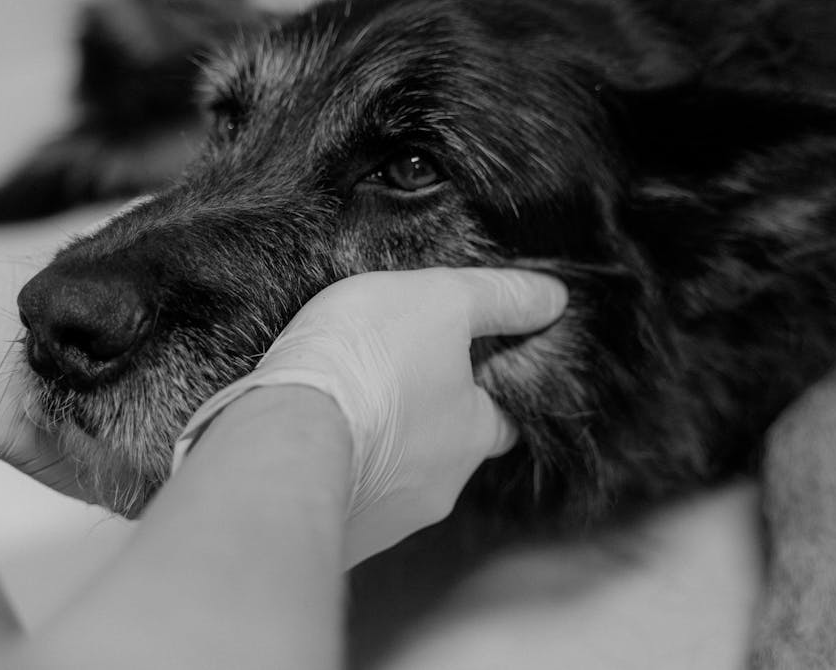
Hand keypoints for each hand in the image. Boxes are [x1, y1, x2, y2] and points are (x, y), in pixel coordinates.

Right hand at [172, 267, 567, 565]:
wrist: (281, 440)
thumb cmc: (367, 361)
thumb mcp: (440, 301)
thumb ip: (499, 298)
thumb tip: (554, 298)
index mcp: (473, 435)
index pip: (501, 418)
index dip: (485, 388)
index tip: (461, 365)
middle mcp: (438, 488)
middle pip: (444, 452)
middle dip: (423, 423)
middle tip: (389, 382)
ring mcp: (384, 520)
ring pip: (392, 479)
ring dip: (375, 448)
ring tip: (339, 406)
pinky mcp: (334, 536)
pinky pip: (344, 500)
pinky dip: (336, 473)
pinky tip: (308, 443)